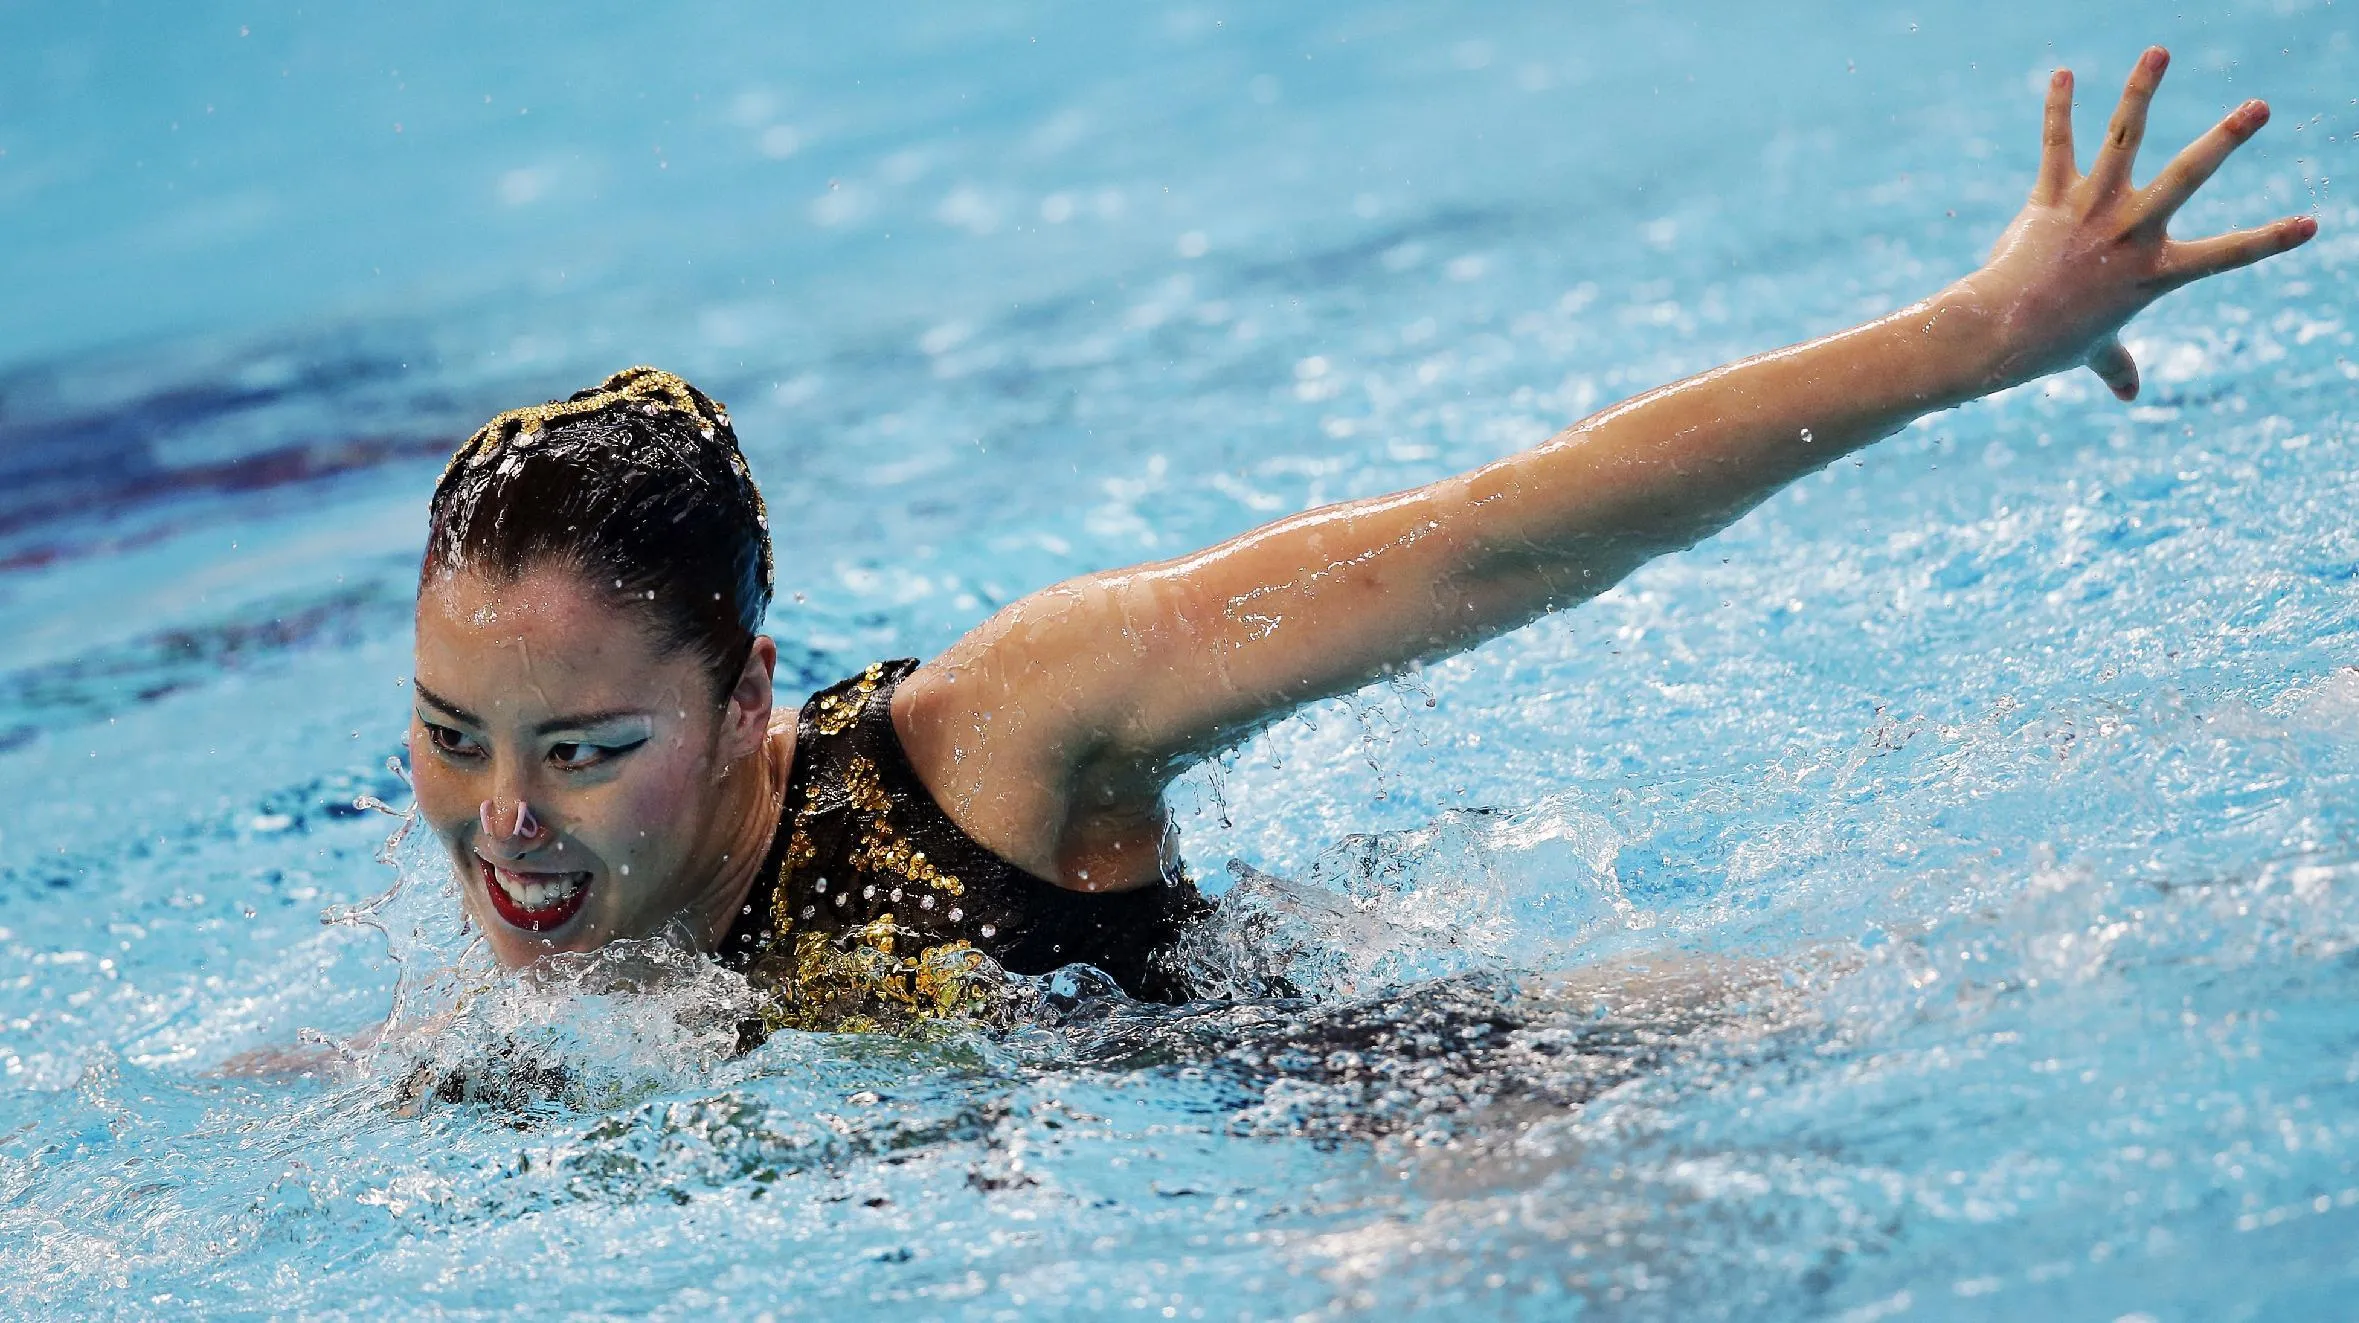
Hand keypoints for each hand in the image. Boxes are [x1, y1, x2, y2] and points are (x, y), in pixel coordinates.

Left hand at [1962, 46, 2316, 400]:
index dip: (2271, 242)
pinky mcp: (2051, 197)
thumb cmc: (2052, 342)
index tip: (2312, 224)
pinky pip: (2057, 145)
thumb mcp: (2095, 351)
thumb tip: (2128, 394)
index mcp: (2155, 271)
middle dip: (2227, 140)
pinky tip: (2063, 72)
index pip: (2226, 256)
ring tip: (2159, 50)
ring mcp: (2091, 209)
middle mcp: (2130, 232)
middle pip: (2187, 177)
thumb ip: (2117, 364)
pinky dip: (2058, 108)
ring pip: (2123, 138)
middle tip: (2259, 107)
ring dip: (2143, 90)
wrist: (2000, 330)